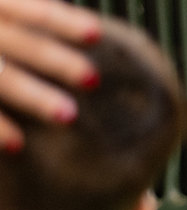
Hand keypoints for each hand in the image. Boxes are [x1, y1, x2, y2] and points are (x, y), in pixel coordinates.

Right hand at [0, 0, 101, 150]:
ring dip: (32, 94)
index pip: (26, 10)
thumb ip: (17, 13)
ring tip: (70, 116)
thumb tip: (64, 12)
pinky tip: (18, 145)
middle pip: (16, 41)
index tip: (96, 34)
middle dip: (54, 59)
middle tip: (94, 79)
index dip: (60, 20)